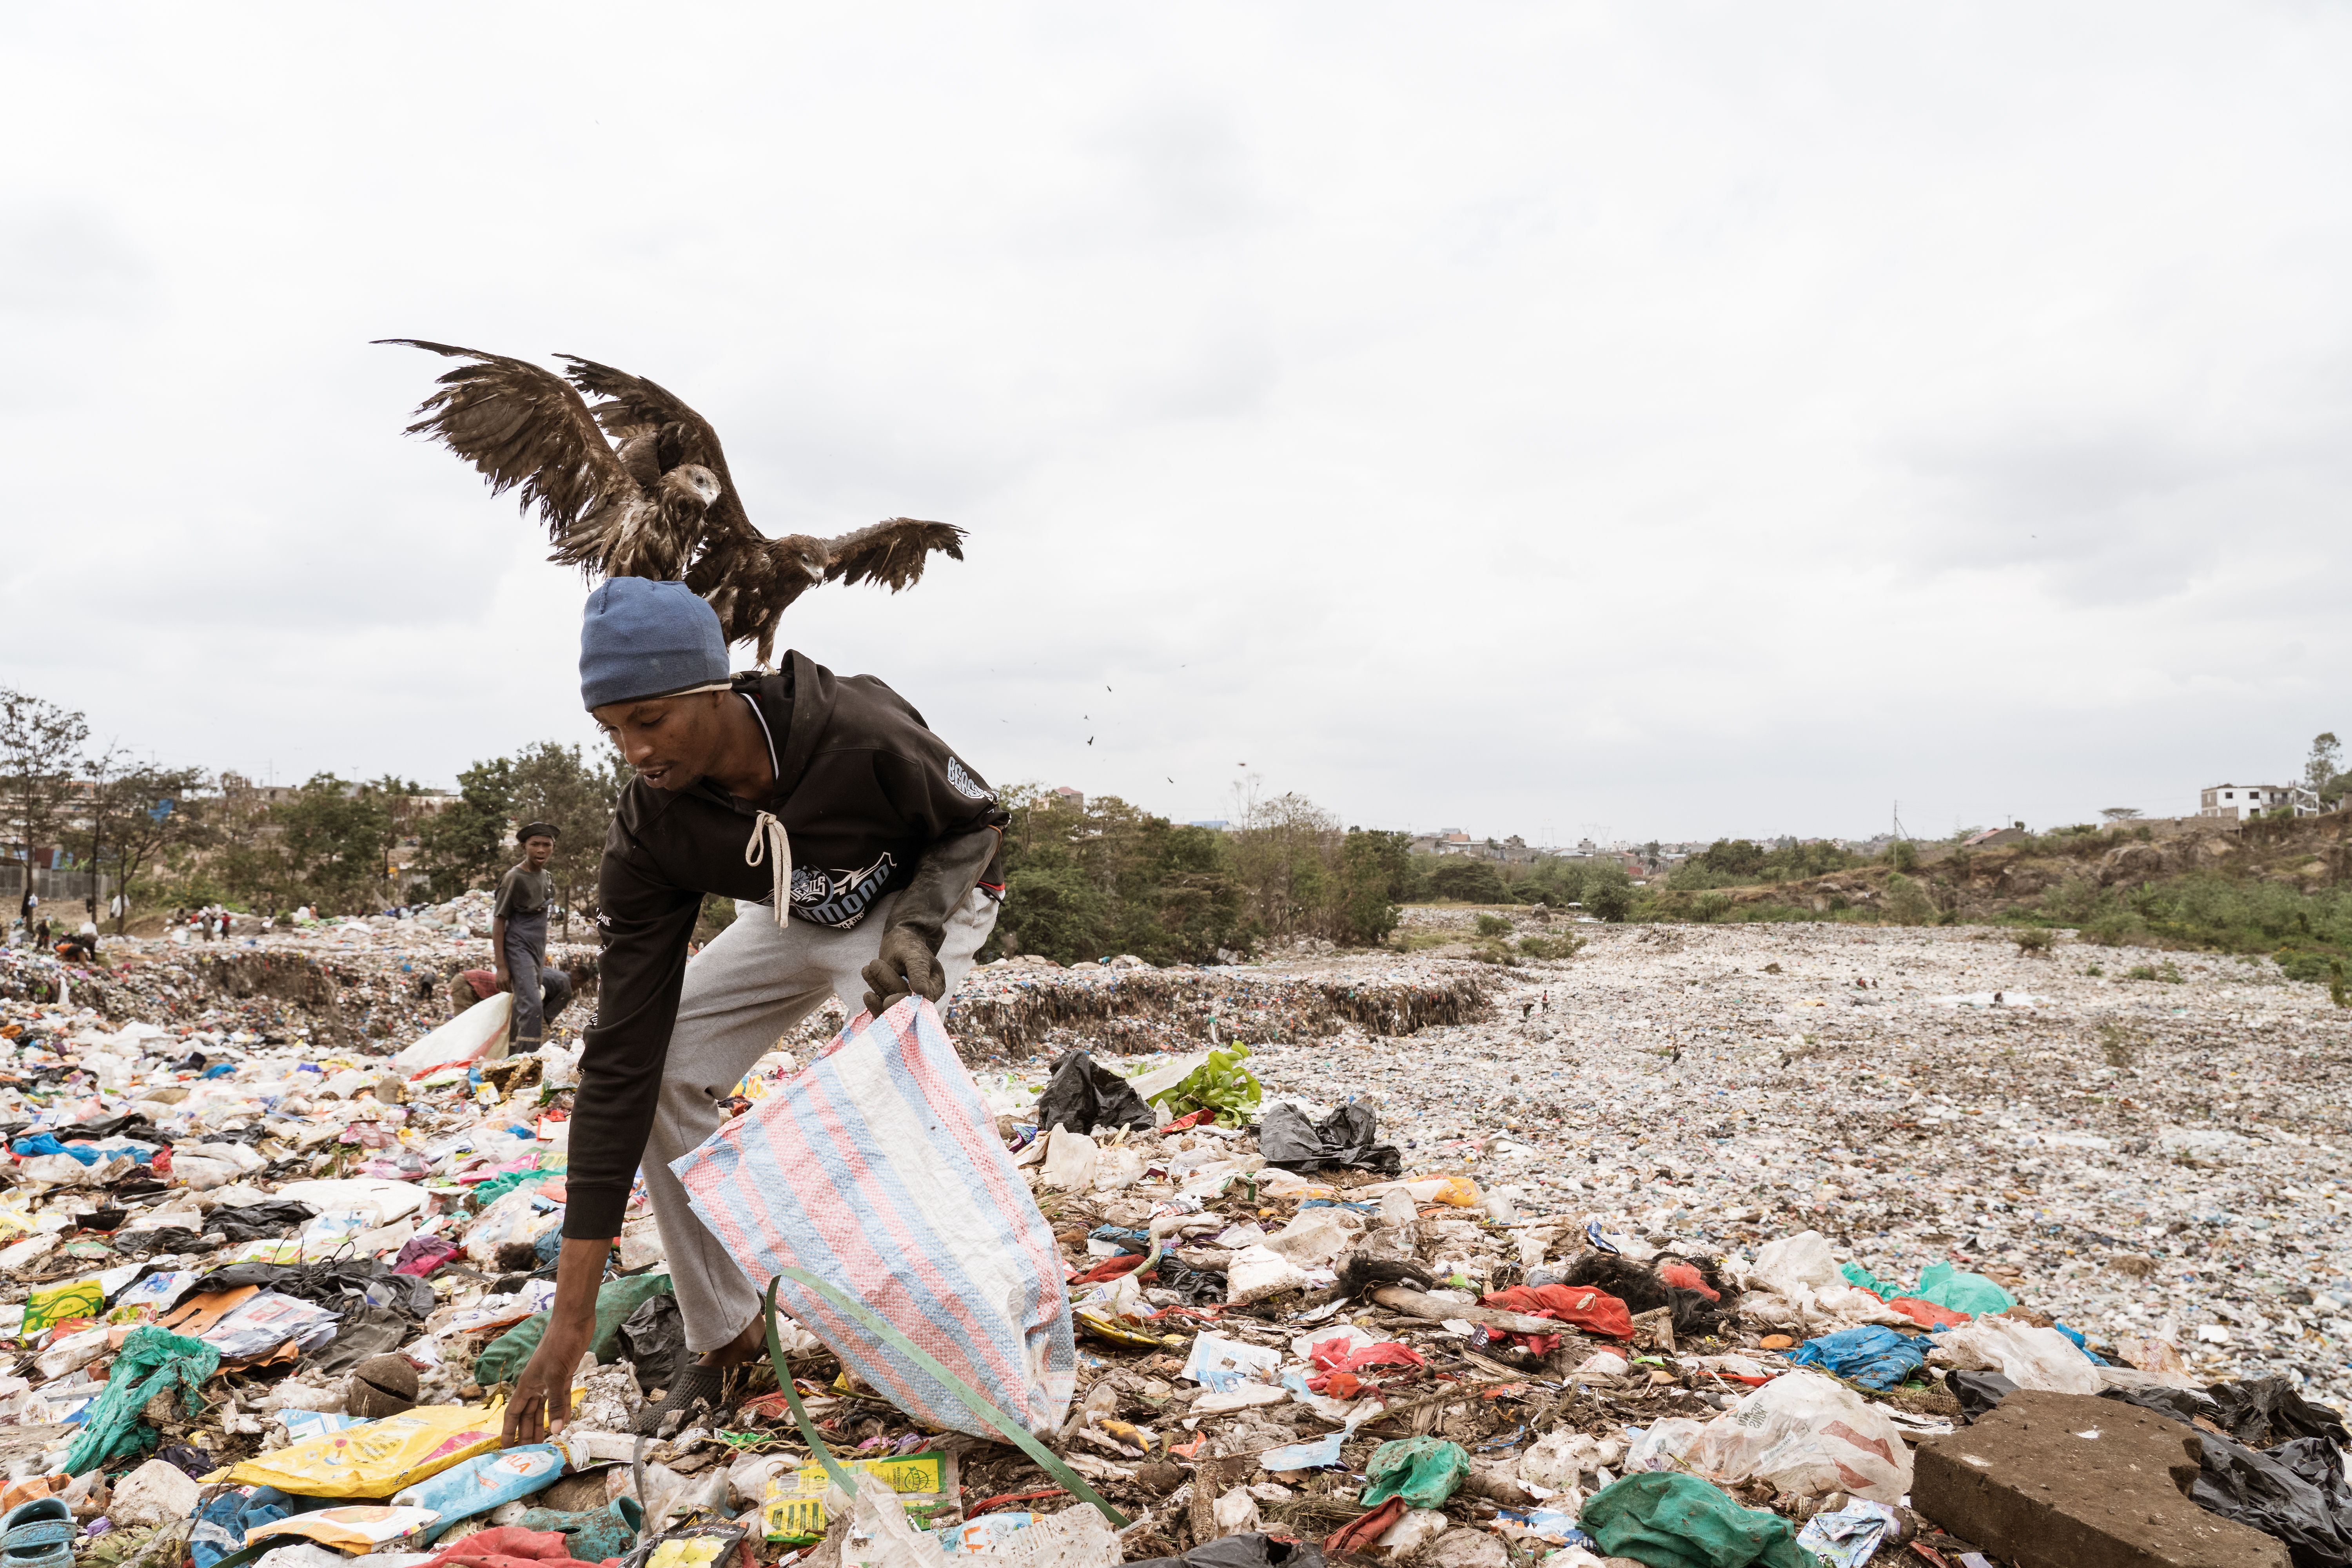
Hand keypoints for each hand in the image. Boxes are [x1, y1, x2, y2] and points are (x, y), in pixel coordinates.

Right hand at [493, 970, 511, 991]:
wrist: (501, 967)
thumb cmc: (507, 972)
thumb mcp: (510, 976)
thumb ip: (510, 982)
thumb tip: (510, 987)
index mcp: (506, 980)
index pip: (509, 988)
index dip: (510, 991)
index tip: (512, 992)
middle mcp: (502, 981)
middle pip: (505, 989)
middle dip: (507, 991)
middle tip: (509, 991)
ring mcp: (498, 981)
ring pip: (501, 989)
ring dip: (503, 990)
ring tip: (506, 990)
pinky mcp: (495, 981)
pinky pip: (497, 987)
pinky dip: (499, 988)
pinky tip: (501, 988)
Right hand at [502, 1319, 592, 1444]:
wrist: (574, 1321)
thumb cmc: (560, 1343)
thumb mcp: (557, 1375)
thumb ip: (556, 1403)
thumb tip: (557, 1430)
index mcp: (527, 1384)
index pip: (513, 1413)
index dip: (508, 1431)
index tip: (506, 1448)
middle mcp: (536, 1384)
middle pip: (528, 1414)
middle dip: (527, 1433)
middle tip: (529, 1453)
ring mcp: (550, 1379)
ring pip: (543, 1408)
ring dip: (543, 1424)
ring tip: (543, 1443)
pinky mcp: (565, 1374)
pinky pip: (560, 1397)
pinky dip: (562, 1409)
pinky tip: (564, 1422)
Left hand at [861, 927, 941, 1014]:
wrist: (900, 939)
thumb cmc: (910, 944)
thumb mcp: (914, 955)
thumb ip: (918, 972)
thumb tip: (922, 991)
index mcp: (935, 987)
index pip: (920, 1001)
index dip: (904, 1003)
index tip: (887, 1000)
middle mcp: (923, 997)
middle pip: (904, 1005)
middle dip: (887, 997)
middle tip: (869, 994)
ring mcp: (907, 999)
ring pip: (891, 1005)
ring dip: (877, 990)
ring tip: (866, 970)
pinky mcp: (894, 999)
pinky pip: (883, 1005)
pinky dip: (874, 1000)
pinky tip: (866, 991)